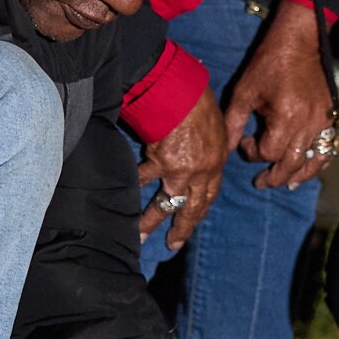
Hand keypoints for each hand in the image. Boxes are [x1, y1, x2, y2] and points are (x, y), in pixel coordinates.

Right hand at [137, 89, 225, 251]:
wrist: (185, 94)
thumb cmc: (201, 103)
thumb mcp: (217, 126)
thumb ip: (212, 143)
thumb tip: (209, 148)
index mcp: (214, 164)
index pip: (209, 195)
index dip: (200, 210)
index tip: (192, 221)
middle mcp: (199, 173)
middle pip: (191, 208)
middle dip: (182, 228)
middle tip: (173, 244)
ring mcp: (178, 170)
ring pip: (164, 203)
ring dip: (151, 220)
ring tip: (140, 236)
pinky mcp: (159, 162)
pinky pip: (143, 179)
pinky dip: (132, 187)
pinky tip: (120, 200)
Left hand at [226, 0, 338, 190]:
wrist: (300, 40)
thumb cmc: (269, 62)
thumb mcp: (244, 92)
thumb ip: (233, 123)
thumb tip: (227, 147)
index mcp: (286, 118)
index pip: (268, 152)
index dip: (253, 153)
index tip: (245, 142)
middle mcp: (309, 124)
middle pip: (292, 164)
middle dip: (275, 176)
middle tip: (261, 183)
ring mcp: (324, 121)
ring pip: (315, 161)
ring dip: (300, 175)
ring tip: (287, 183)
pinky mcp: (332, 116)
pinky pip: (331, 147)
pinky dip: (321, 161)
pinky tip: (311, 167)